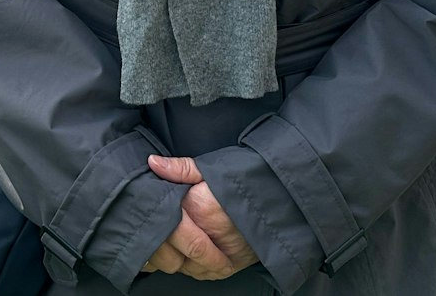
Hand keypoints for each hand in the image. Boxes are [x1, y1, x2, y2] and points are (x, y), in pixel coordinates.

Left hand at [147, 154, 257, 279]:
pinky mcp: (230, 266)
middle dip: (159, 235)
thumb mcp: (213, 168)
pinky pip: (200, 273)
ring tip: (170, 239)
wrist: (283, 198)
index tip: (154, 204)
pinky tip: (186, 254)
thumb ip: (181, 168)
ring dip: (172, 254)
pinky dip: (190, 266)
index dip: (156, 210)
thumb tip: (152, 162)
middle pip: (169, 243)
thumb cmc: (248, 180)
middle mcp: (210, 235)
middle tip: (155, 223)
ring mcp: (221, 255)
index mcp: (202, 207)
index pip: (164, 215)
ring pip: (181, 263)